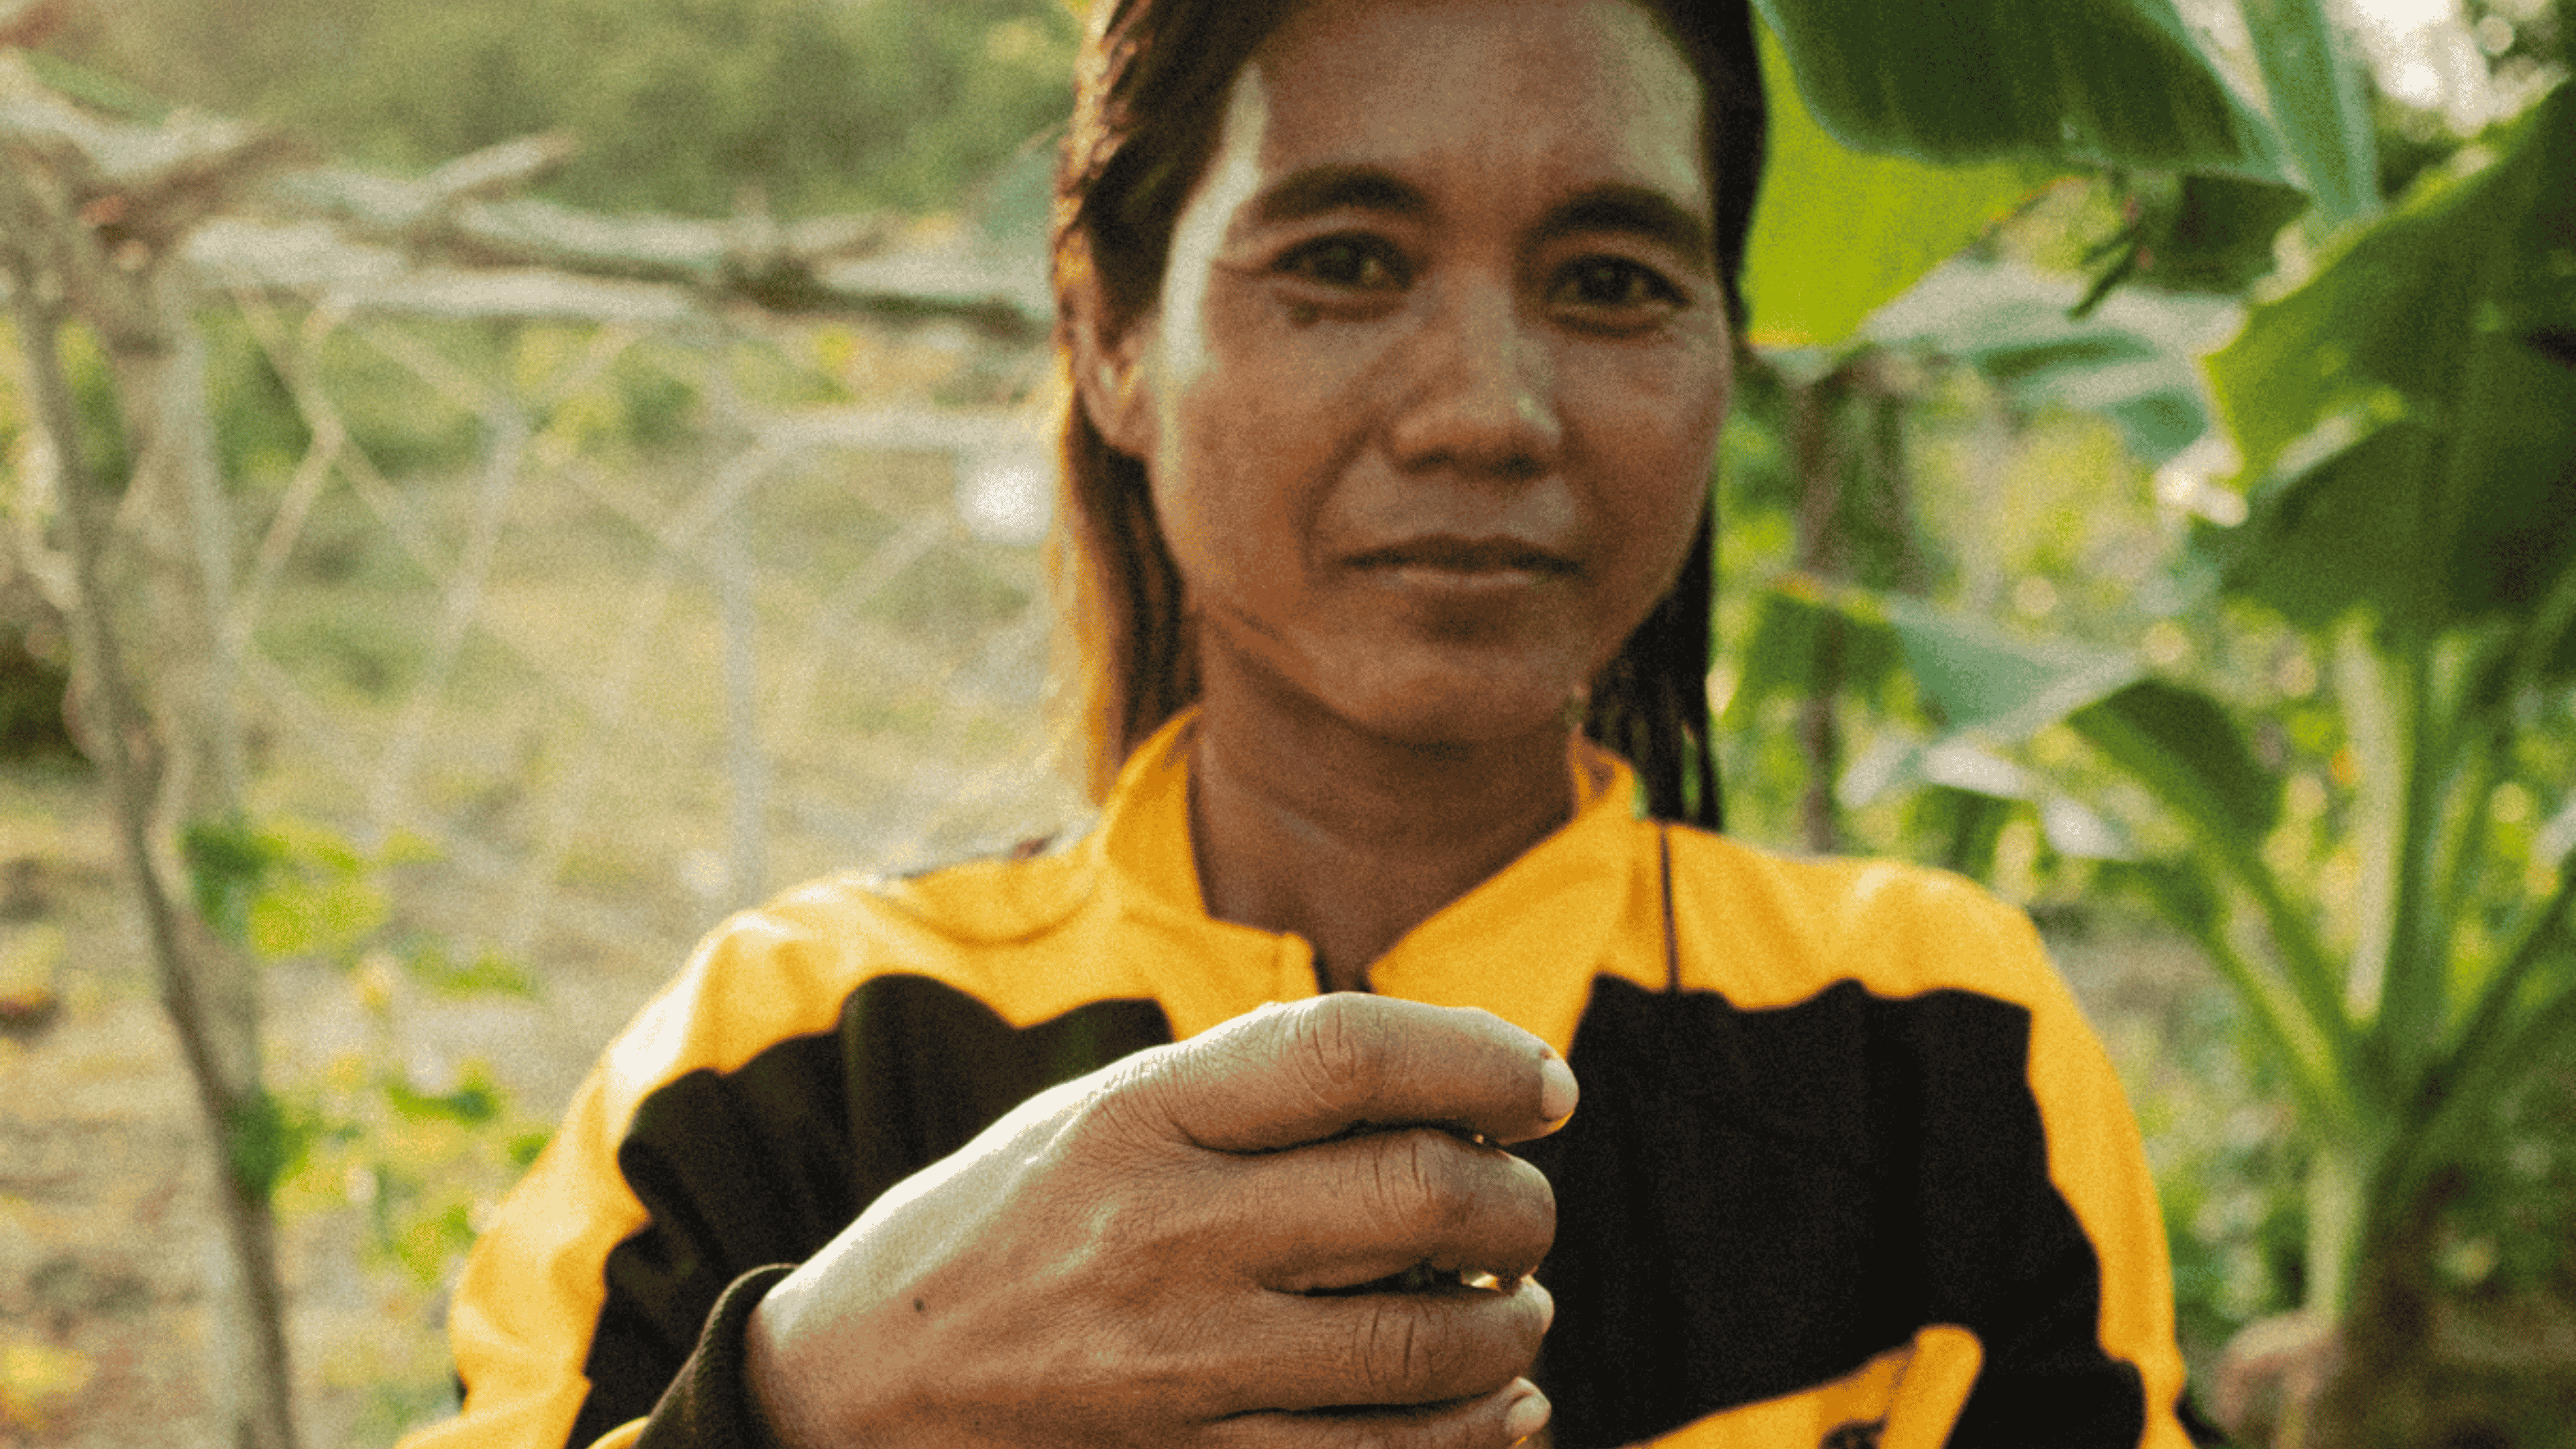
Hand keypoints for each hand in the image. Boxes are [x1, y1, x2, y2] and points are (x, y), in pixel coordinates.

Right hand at [744, 994, 1574, 1448]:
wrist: (858, 1388)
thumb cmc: (1005, 1222)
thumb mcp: (1098, 1115)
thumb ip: (1251, 1094)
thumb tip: (1459, 1092)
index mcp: (1136, 1117)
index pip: (1346, 1052)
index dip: (1478, 1058)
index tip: (1541, 1082)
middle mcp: (1161, 1234)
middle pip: (1417, 1196)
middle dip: (1518, 1199)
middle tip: (1524, 1201)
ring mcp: (1178, 1365)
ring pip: (1425, 1341)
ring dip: (1513, 1318)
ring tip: (1513, 1301)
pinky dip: (1479, 1431)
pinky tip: (1506, 1401)